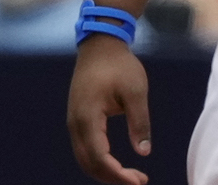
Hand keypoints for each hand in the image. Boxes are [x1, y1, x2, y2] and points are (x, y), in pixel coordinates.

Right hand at [68, 35, 151, 184]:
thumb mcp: (136, 92)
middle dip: (112, 177)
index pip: (99, 157)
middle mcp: (75, 125)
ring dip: (106, 171)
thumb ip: (139, 122)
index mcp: (88, 119)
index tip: (138, 181)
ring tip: (132, 176)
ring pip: (85, 159)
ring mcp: (74, 124)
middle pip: (89, 163)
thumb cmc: (120, 67)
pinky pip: (85, 149)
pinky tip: (117, 164)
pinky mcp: (78, 121)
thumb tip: (144, 152)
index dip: (117, 174)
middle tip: (140, 181)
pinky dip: (100, 161)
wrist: (100, 47)